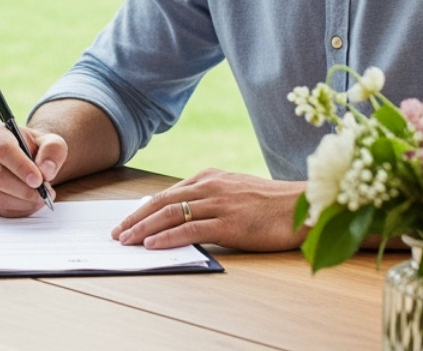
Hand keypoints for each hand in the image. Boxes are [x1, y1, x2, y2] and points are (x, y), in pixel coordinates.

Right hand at [0, 122, 65, 216]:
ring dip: (22, 203)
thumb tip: (46, 170)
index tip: (38, 180)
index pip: (3, 150)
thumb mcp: (51, 142)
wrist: (25, 159)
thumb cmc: (36, 149)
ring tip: (40, 199)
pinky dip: (16, 210)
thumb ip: (53, 150)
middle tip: (44, 194)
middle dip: (24, 190)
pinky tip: (29, 204)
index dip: (21, 167)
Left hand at [111, 169, 306, 251]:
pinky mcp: (230, 223)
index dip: (144, 208)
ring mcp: (219, 203)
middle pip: (162, 202)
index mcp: (210, 177)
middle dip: (135, 218)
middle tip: (117, 232)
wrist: (304, 206)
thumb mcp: (236, 192)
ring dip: (144, 228)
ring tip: (126, 240)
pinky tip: (152, 245)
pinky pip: (191, 230)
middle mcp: (210, 186)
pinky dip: (167, 237)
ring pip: (171, 215)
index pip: (167, 193)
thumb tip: (185, 213)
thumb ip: (211, 198)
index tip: (127, 220)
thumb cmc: (273, 203)